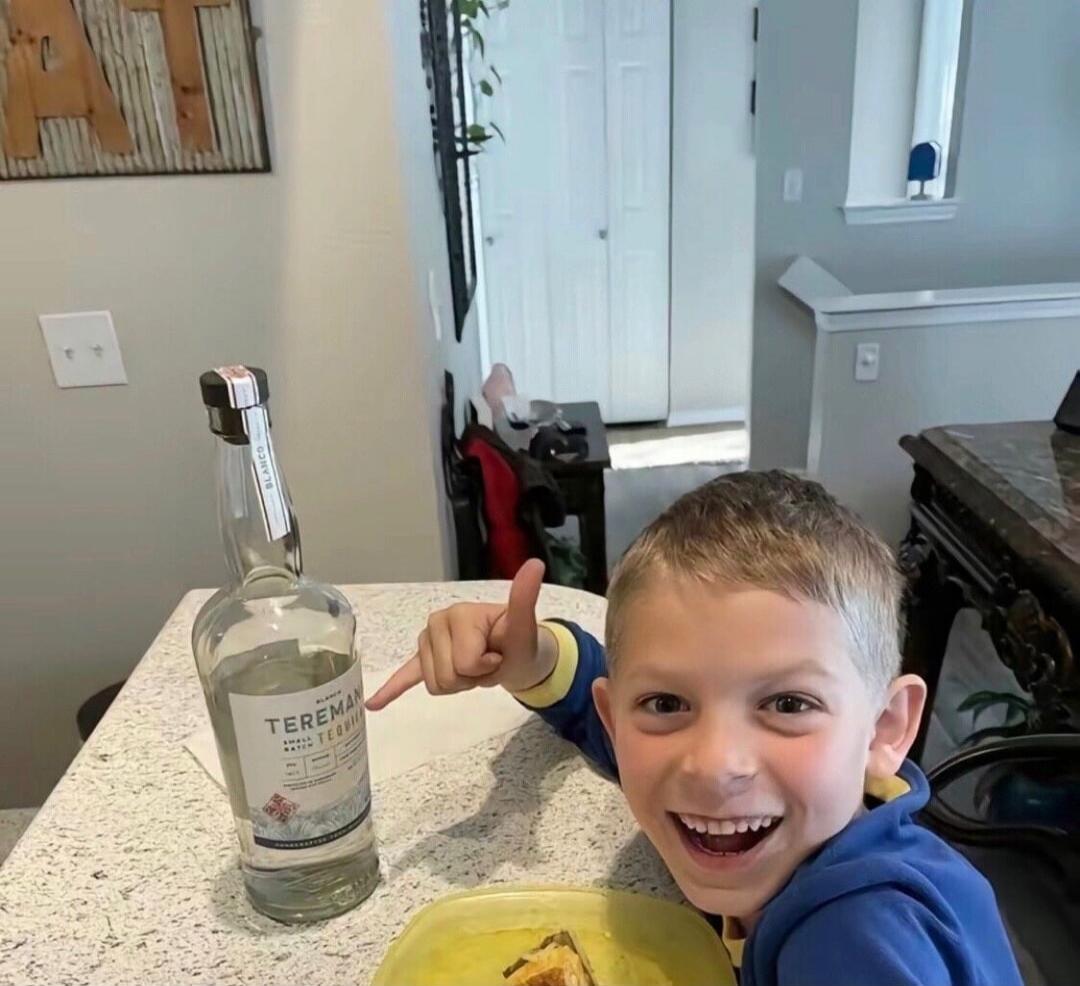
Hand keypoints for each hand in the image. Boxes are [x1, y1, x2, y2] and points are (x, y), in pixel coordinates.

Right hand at [365, 559, 557, 709]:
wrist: (522, 655)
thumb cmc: (522, 642)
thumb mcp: (525, 626)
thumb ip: (524, 598)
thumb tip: (535, 565)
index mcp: (458, 613)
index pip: (464, 663)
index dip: (485, 667)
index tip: (498, 654)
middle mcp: (437, 622)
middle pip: (446, 676)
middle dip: (473, 678)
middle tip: (490, 663)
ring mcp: (428, 641)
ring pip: (434, 684)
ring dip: (460, 685)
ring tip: (478, 669)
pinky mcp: (425, 658)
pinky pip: (405, 675)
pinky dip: (390, 690)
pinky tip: (374, 704)